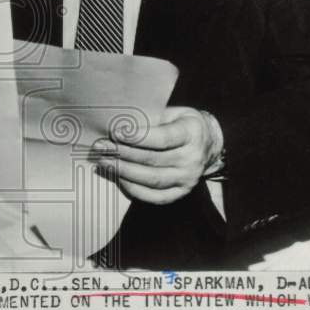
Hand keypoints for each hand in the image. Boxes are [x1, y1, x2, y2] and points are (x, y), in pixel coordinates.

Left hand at [95, 106, 222, 204]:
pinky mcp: (181, 192)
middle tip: (102, 148)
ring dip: (124, 172)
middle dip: (123, 154)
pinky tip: (119, 178)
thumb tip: (118, 128)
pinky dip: (134, 189)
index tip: (116, 133)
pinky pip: (155, 196)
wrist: (206, 143)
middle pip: (153, 160)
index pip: (162, 138)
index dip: (137, 137)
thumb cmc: (182, 124)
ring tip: (105, 162)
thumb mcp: (171, 113)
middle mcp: (193, 158)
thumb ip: (150, 120)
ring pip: (152, 179)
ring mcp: (188, 178)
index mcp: (191, 133)